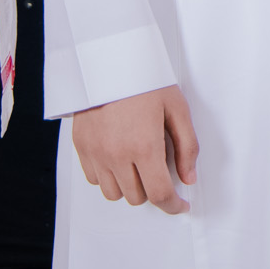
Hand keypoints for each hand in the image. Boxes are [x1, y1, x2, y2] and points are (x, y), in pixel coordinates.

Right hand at [70, 85, 197, 213]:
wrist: (109, 63)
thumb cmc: (146, 82)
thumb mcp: (177, 109)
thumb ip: (187, 147)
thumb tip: (188, 177)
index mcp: (145, 146)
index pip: (159, 193)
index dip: (173, 205)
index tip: (180, 205)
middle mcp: (117, 156)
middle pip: (137, 197)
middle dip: (153, 190)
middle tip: (161, 171)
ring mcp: (96, 154)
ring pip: (114, 193)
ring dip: (129, 186)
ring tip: (139, 164)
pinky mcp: (81, 148)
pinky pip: (95, 179)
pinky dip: (109, 176)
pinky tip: (120, 158)